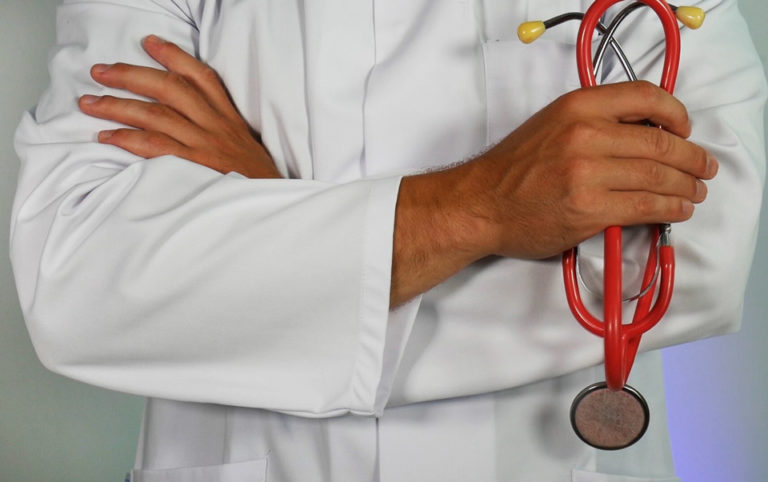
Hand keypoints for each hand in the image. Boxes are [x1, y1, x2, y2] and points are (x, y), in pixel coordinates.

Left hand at [78, 35, 280, 178]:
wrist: (270, 205)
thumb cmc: (255, 181)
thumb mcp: (246, 147)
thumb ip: (221, 129)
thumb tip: (187, 118)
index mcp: (229, 118)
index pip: (202, 77)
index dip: (174, 56)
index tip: (149, 43)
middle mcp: (216, 126)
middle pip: (169, 89)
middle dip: (131, 75)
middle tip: (100, 72)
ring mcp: (204, 146)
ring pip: (155, 115)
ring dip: (117, 106)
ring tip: (90, 103)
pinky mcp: (194, 168)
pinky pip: (155, 147)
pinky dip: (127, 140)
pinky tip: (107, 136)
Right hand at [464, 81, 717, 258]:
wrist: (481, 203)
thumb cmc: (513, 169)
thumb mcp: (551, 124)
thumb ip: (594, 121)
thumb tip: (645, 132)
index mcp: (577, 106)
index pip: (645, 96)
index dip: (676, 113)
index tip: (685, 128)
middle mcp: (585, 134)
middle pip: (660, 142)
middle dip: (692, 158)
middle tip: (703, 167)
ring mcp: (588, 174)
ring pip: (658, 176)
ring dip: (686, 186)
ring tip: (696, 191)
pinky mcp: (590, 209)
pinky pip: (646, 206)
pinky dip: (670, 208)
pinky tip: (678, 209)